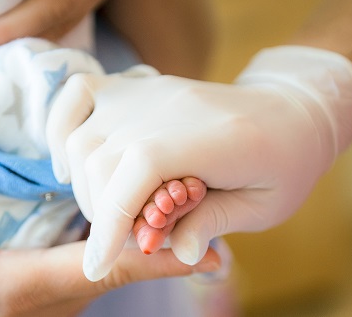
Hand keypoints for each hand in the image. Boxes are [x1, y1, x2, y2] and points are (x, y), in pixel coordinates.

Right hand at [0, 81, 219, 315]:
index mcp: (20, 286)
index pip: (107, 269)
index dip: (159, 256)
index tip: (209, 248)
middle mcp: (44, 299)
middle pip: (119, 268)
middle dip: (157, 240)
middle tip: (192, 202)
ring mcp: (42, 302)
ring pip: (105, 270)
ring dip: (138, 242)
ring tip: (169, 205)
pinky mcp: (33, 294)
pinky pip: (85, 269)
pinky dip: (108, 244)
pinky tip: (117, 215)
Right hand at [46, 46, 351, 280]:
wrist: (289, 110)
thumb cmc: (284, 162)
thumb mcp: (264, 206)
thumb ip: (211, 224)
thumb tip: (168, 250)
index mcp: (209, 138)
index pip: (138, 172)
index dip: (112, 224)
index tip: (97, 266)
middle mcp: (167, 107)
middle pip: (101, 160)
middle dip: (102, 212)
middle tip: (122, 240)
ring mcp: (148, 90)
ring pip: (83, 137)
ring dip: (83, 181)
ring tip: (107, 207)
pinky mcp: (137, 85)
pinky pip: (80, 93)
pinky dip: (62, 126)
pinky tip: (72, 157)